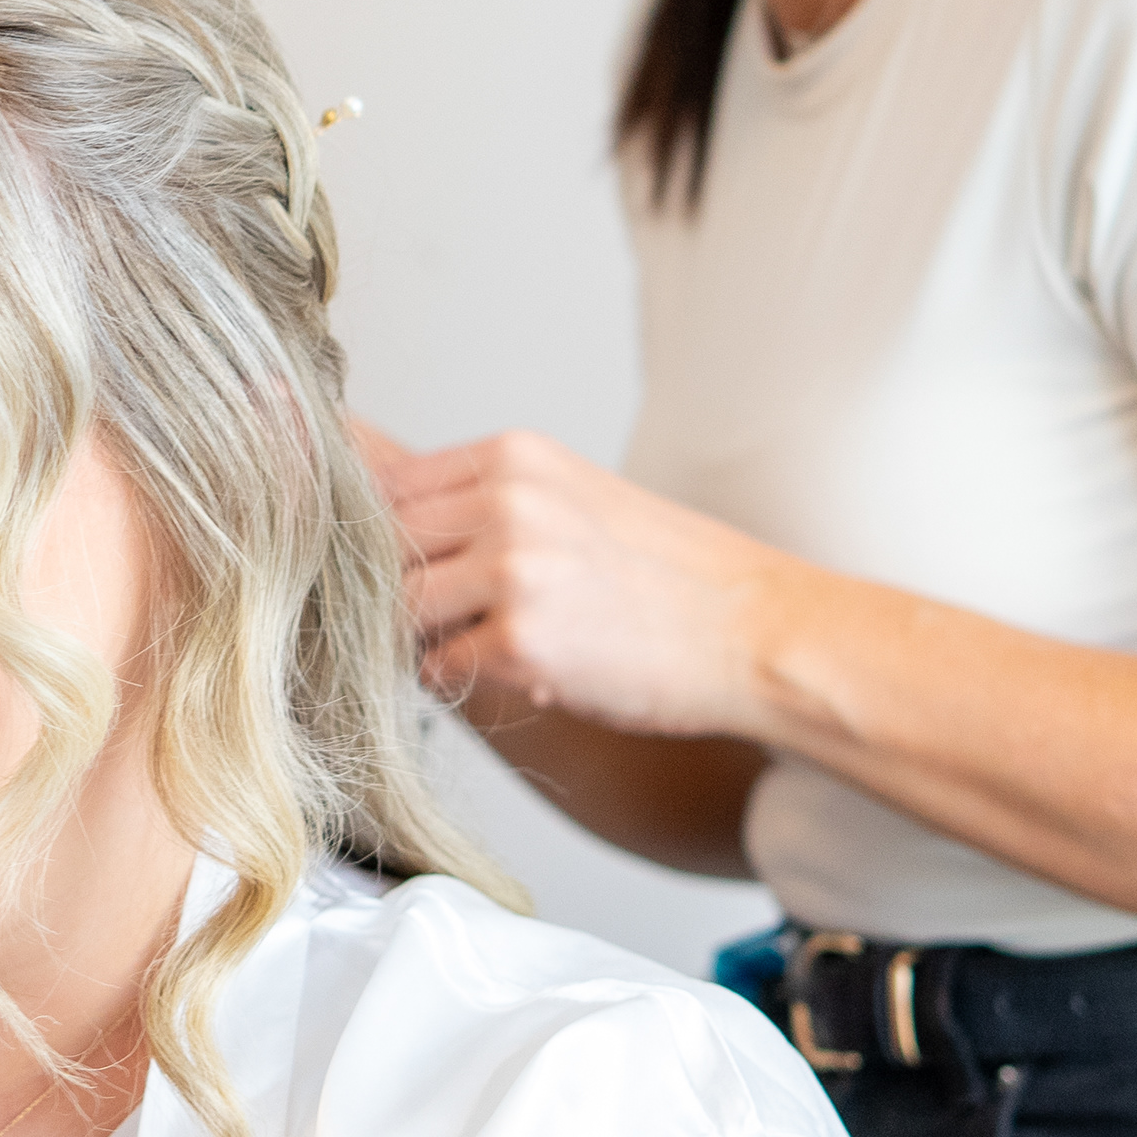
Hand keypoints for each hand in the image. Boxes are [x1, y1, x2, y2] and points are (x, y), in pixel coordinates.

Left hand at [355, 419, 788, 739]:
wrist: (759, 632)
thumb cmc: (673, 577)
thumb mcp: (573, 498)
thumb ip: (485, 499)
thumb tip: (377, 500)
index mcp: (516, 457)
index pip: (387, 486)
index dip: (384, 539)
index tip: (405, 570)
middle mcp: (508, 501)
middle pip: (382, 546)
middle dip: (397, 588)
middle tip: (443, 618)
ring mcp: (513, 569)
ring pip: (400, 607)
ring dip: (424, 636)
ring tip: (482, 643)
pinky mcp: (521, 640)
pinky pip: (436, 667)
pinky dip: (459, 679)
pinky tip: (515, 673)